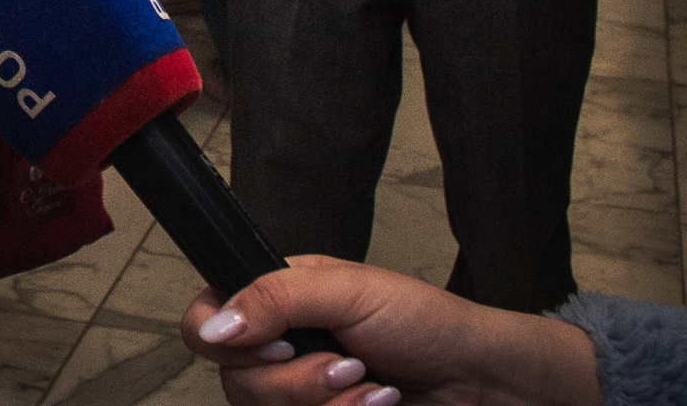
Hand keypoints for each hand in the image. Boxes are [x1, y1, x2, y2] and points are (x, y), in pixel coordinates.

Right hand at [182, 255, 601, 405]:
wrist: (480, 381)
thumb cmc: (424, 322)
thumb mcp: (348, 292)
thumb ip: (275, 298)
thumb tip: (217, 325)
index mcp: (273, 301)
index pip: (206, 324)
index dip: (226, 342)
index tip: (279, 343)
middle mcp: (278, 347)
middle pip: (235, 382)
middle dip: (297, 381)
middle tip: (347, 364)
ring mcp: (299, 392)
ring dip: (327, 404)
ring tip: (373, 388)